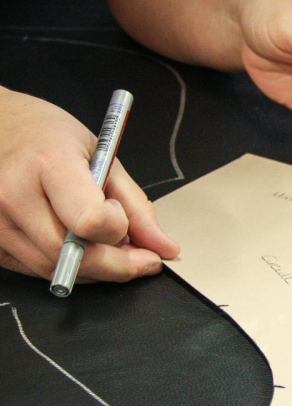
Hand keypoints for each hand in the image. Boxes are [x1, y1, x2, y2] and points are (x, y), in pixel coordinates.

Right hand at [0, 88, 179, 280]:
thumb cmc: (47, 136)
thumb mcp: (103, 155)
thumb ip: (137, 206)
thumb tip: (163, 247)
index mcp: (49, 164)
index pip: (91, 222)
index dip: (118, 228)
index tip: (122, 217)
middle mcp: (14, 194)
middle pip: (74, 256)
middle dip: (116, 264)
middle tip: (138, 255)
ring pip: (56, 269)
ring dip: (93, 269)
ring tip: (105, 245)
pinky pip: (35, 269)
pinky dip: (65, 266)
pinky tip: (75, 246)